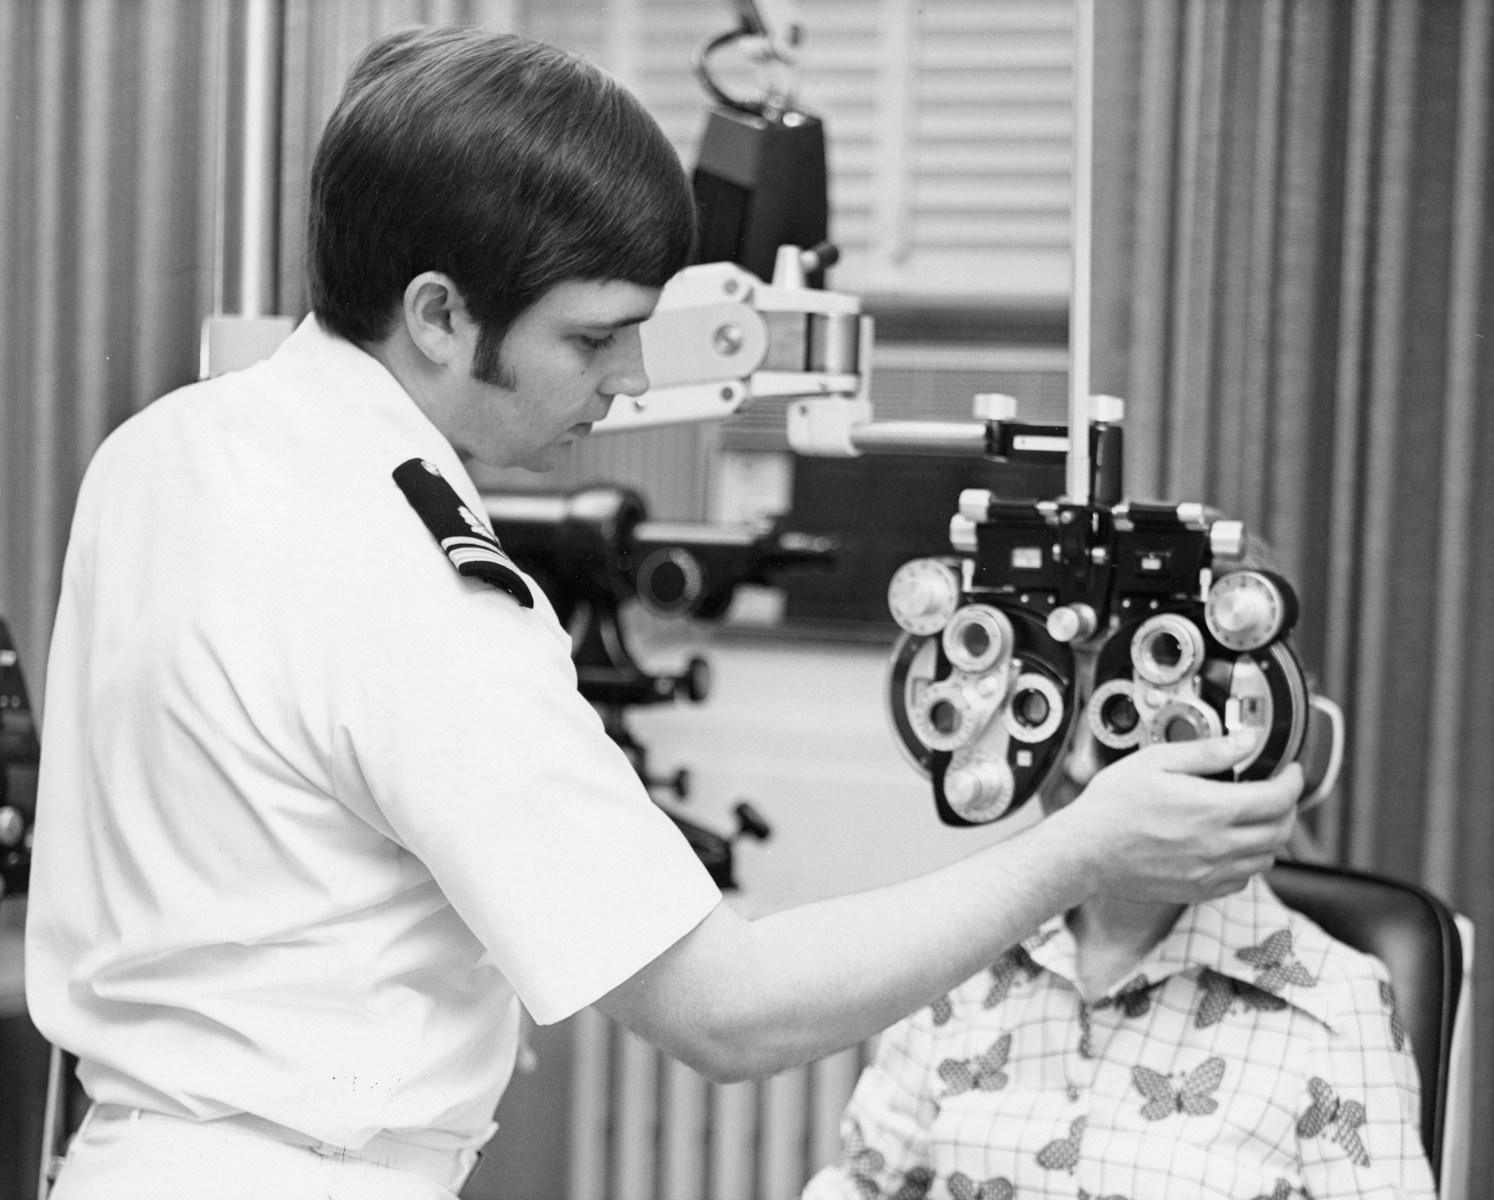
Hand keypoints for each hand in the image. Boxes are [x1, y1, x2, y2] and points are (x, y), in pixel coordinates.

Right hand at [1052, 732, 1301, 903]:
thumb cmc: (1112, 806)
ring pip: (1267, 857)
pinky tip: (1231, 844)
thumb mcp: (1157, 761)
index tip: (1291, 770)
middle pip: (1281, 830)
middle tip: (1277, 790)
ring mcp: (1211, 872)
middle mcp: (1218, 845)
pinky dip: (1249, 861)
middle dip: (1288, 806)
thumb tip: (1246, 741)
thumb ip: (1208, 751)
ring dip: (1271, 835)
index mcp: (1212, 809)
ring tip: (1255, 817)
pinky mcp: (1199, 889)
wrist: (1085, 851)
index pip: (1279, 798)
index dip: (1294, 781)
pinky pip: (1243, 879)